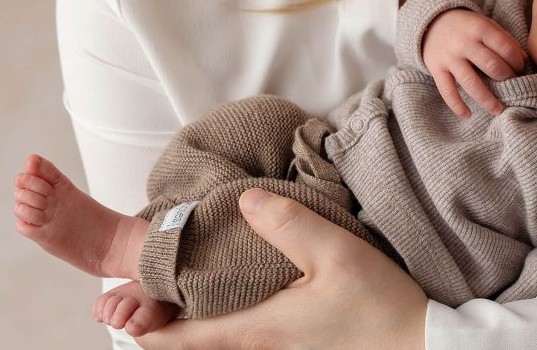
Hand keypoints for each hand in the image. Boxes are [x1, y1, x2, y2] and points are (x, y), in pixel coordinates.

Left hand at [135, 189, 426, 349]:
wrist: (420, 343)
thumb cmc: (377, 305)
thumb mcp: (334, 253)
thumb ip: (286, 224)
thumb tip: (242, 201)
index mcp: (255, 329)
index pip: (179, 338)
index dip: (142, 323)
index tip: (116, 306)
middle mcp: (259, 347)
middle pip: (193, 343)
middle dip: (159, 322)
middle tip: (134, 296)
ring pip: (218, 340)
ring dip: (189, 322)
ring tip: (173, 292)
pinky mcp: (298, 346)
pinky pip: (244, 336)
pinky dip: (219, 321)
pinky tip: (229, 295)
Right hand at [422, 9, 525, 117]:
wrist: (432, 23)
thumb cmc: (467, 27)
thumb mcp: (486, 25)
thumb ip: (504, 39)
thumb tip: (524, 60)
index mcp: (480, 28)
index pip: (505, 48)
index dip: (517, 61)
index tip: (520, 69)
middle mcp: (464, 43)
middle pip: (491, 65)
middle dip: (506, 77)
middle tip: (511, 83)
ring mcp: (450, 58)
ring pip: (471, 82)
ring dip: (487, 99)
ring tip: (498, 110)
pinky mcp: (436, 69)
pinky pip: (447, 91)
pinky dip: (457, 105)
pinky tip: (467, 115)